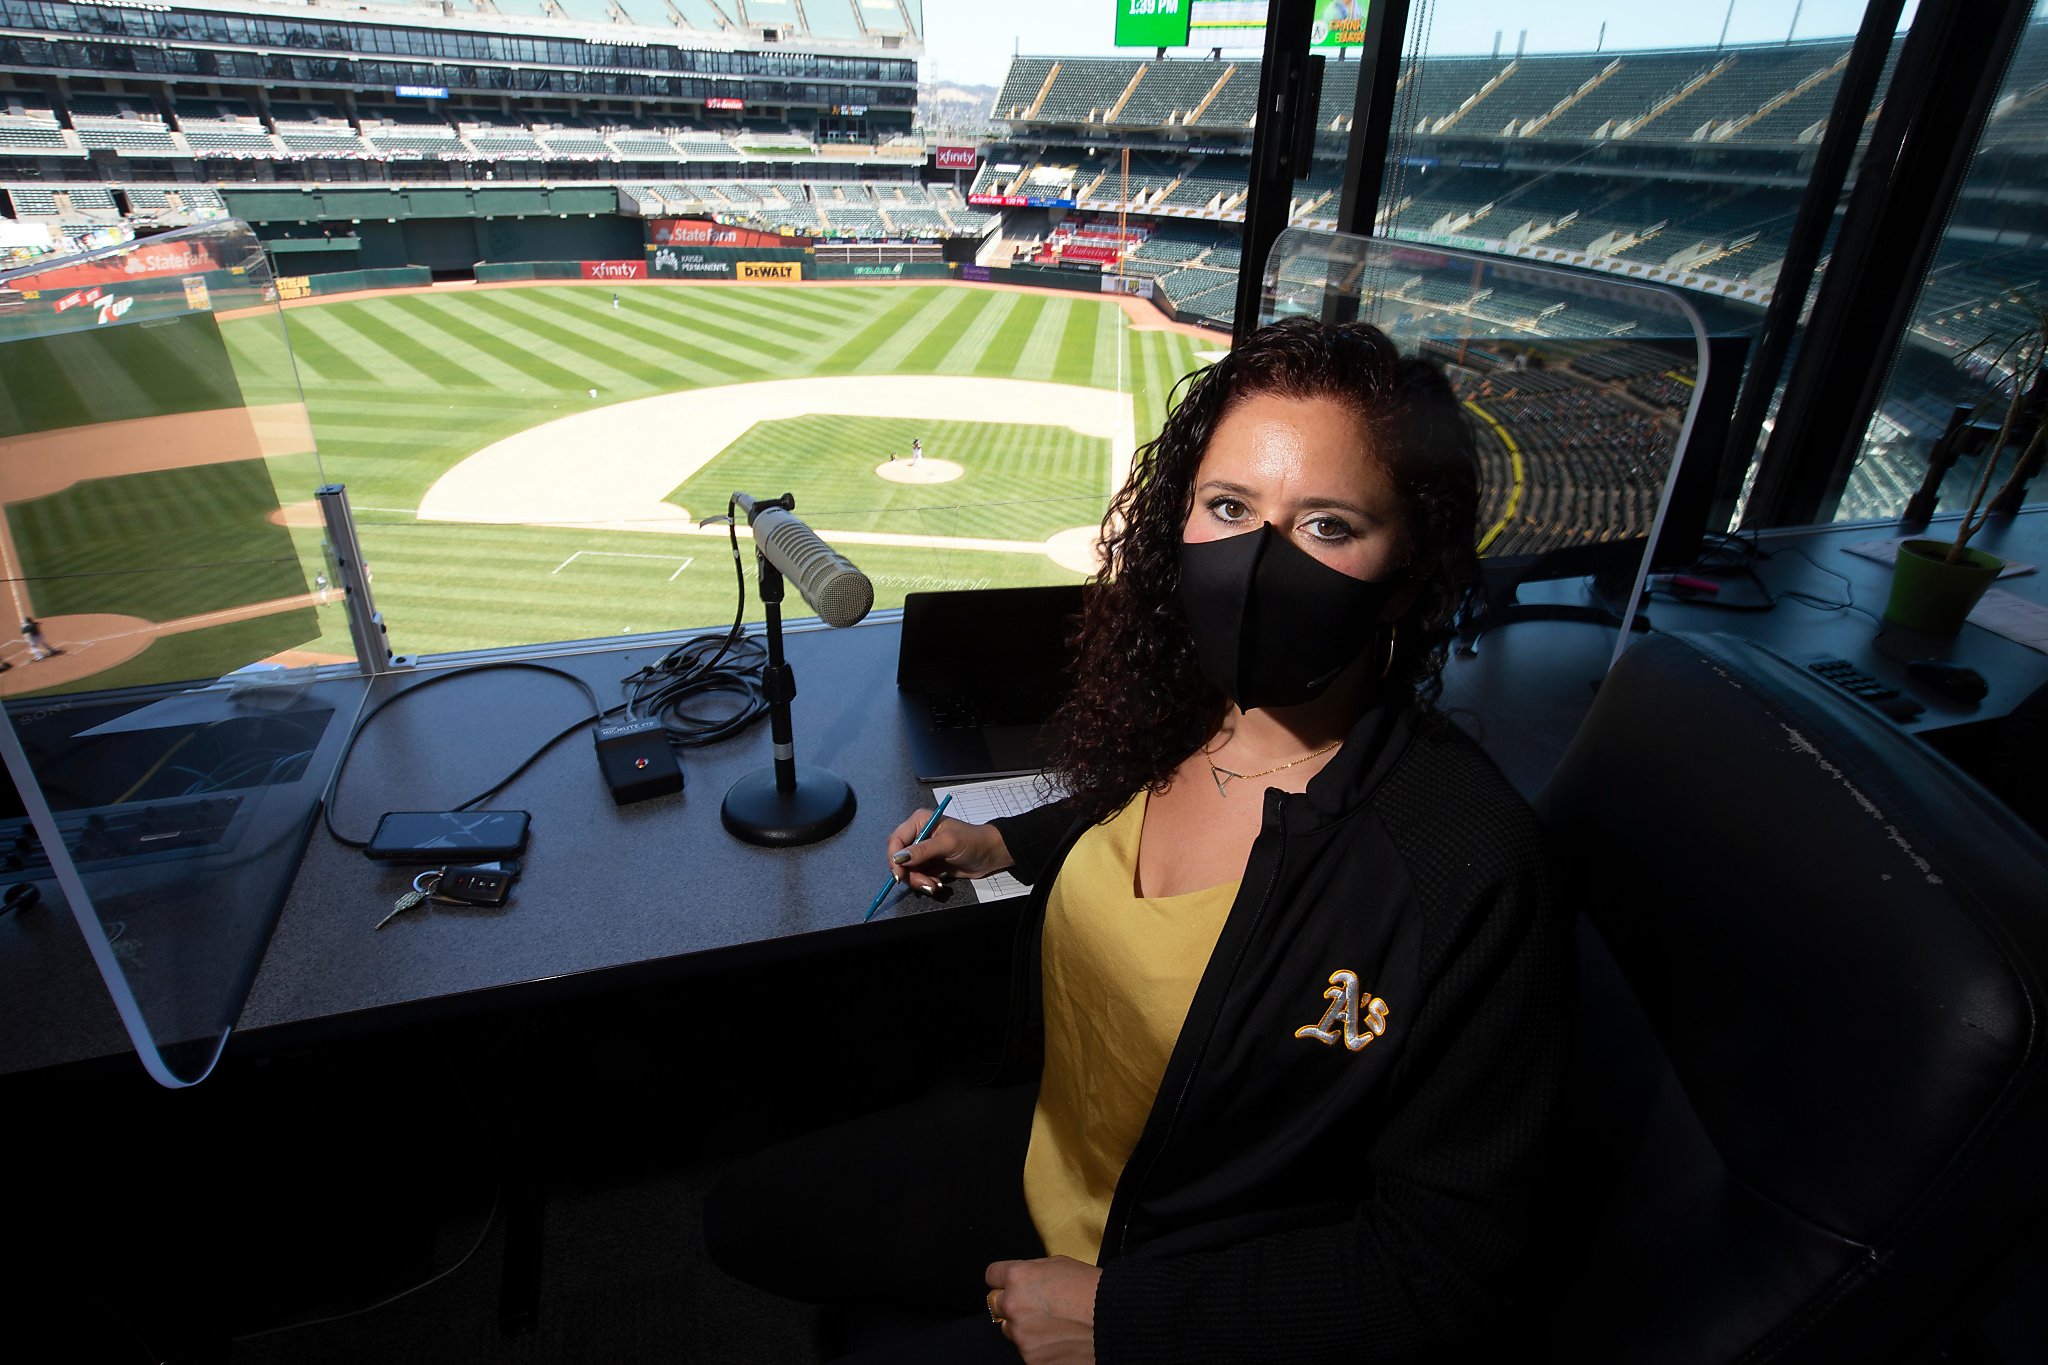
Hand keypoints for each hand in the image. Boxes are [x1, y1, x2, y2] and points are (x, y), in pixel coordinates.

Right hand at [885, 810, 1012, 893]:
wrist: (990, 854)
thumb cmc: (971, 842)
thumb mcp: (947, 844)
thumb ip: (922, 850)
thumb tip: (898, 858)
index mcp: (919, 822)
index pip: (896, 840)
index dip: (894, 858)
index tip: (900, 875)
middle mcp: (918, 835)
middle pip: (899, 858)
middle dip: (909, 874)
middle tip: (925, 884)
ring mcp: (922, 852)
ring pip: (907, 871)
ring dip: (918, 881)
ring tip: (934, 886)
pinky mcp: (928, 864)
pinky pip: (917, 877)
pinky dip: (924, 883)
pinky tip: (937, 884)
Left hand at [986, 1257, 1098, 1364]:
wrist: (1115, 1320)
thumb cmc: (1092, 1289)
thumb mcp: (1059, 1264)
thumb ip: (1032, 1271)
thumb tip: (1021, 1279)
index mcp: (1018, 1277)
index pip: (992, 1275)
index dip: (1003, 1278)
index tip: (1011, 1283)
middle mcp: (1014, 1306)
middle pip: (998, 1305)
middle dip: (1013, 1305)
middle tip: (1038, 1307)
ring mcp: (1022, 1336)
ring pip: (1013, 1331)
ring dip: (1026, 1329)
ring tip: (1056, 1326)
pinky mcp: (1032, 1360)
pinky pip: (1029, 1352)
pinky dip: (1041, 1348)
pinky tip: (1061, 1340)